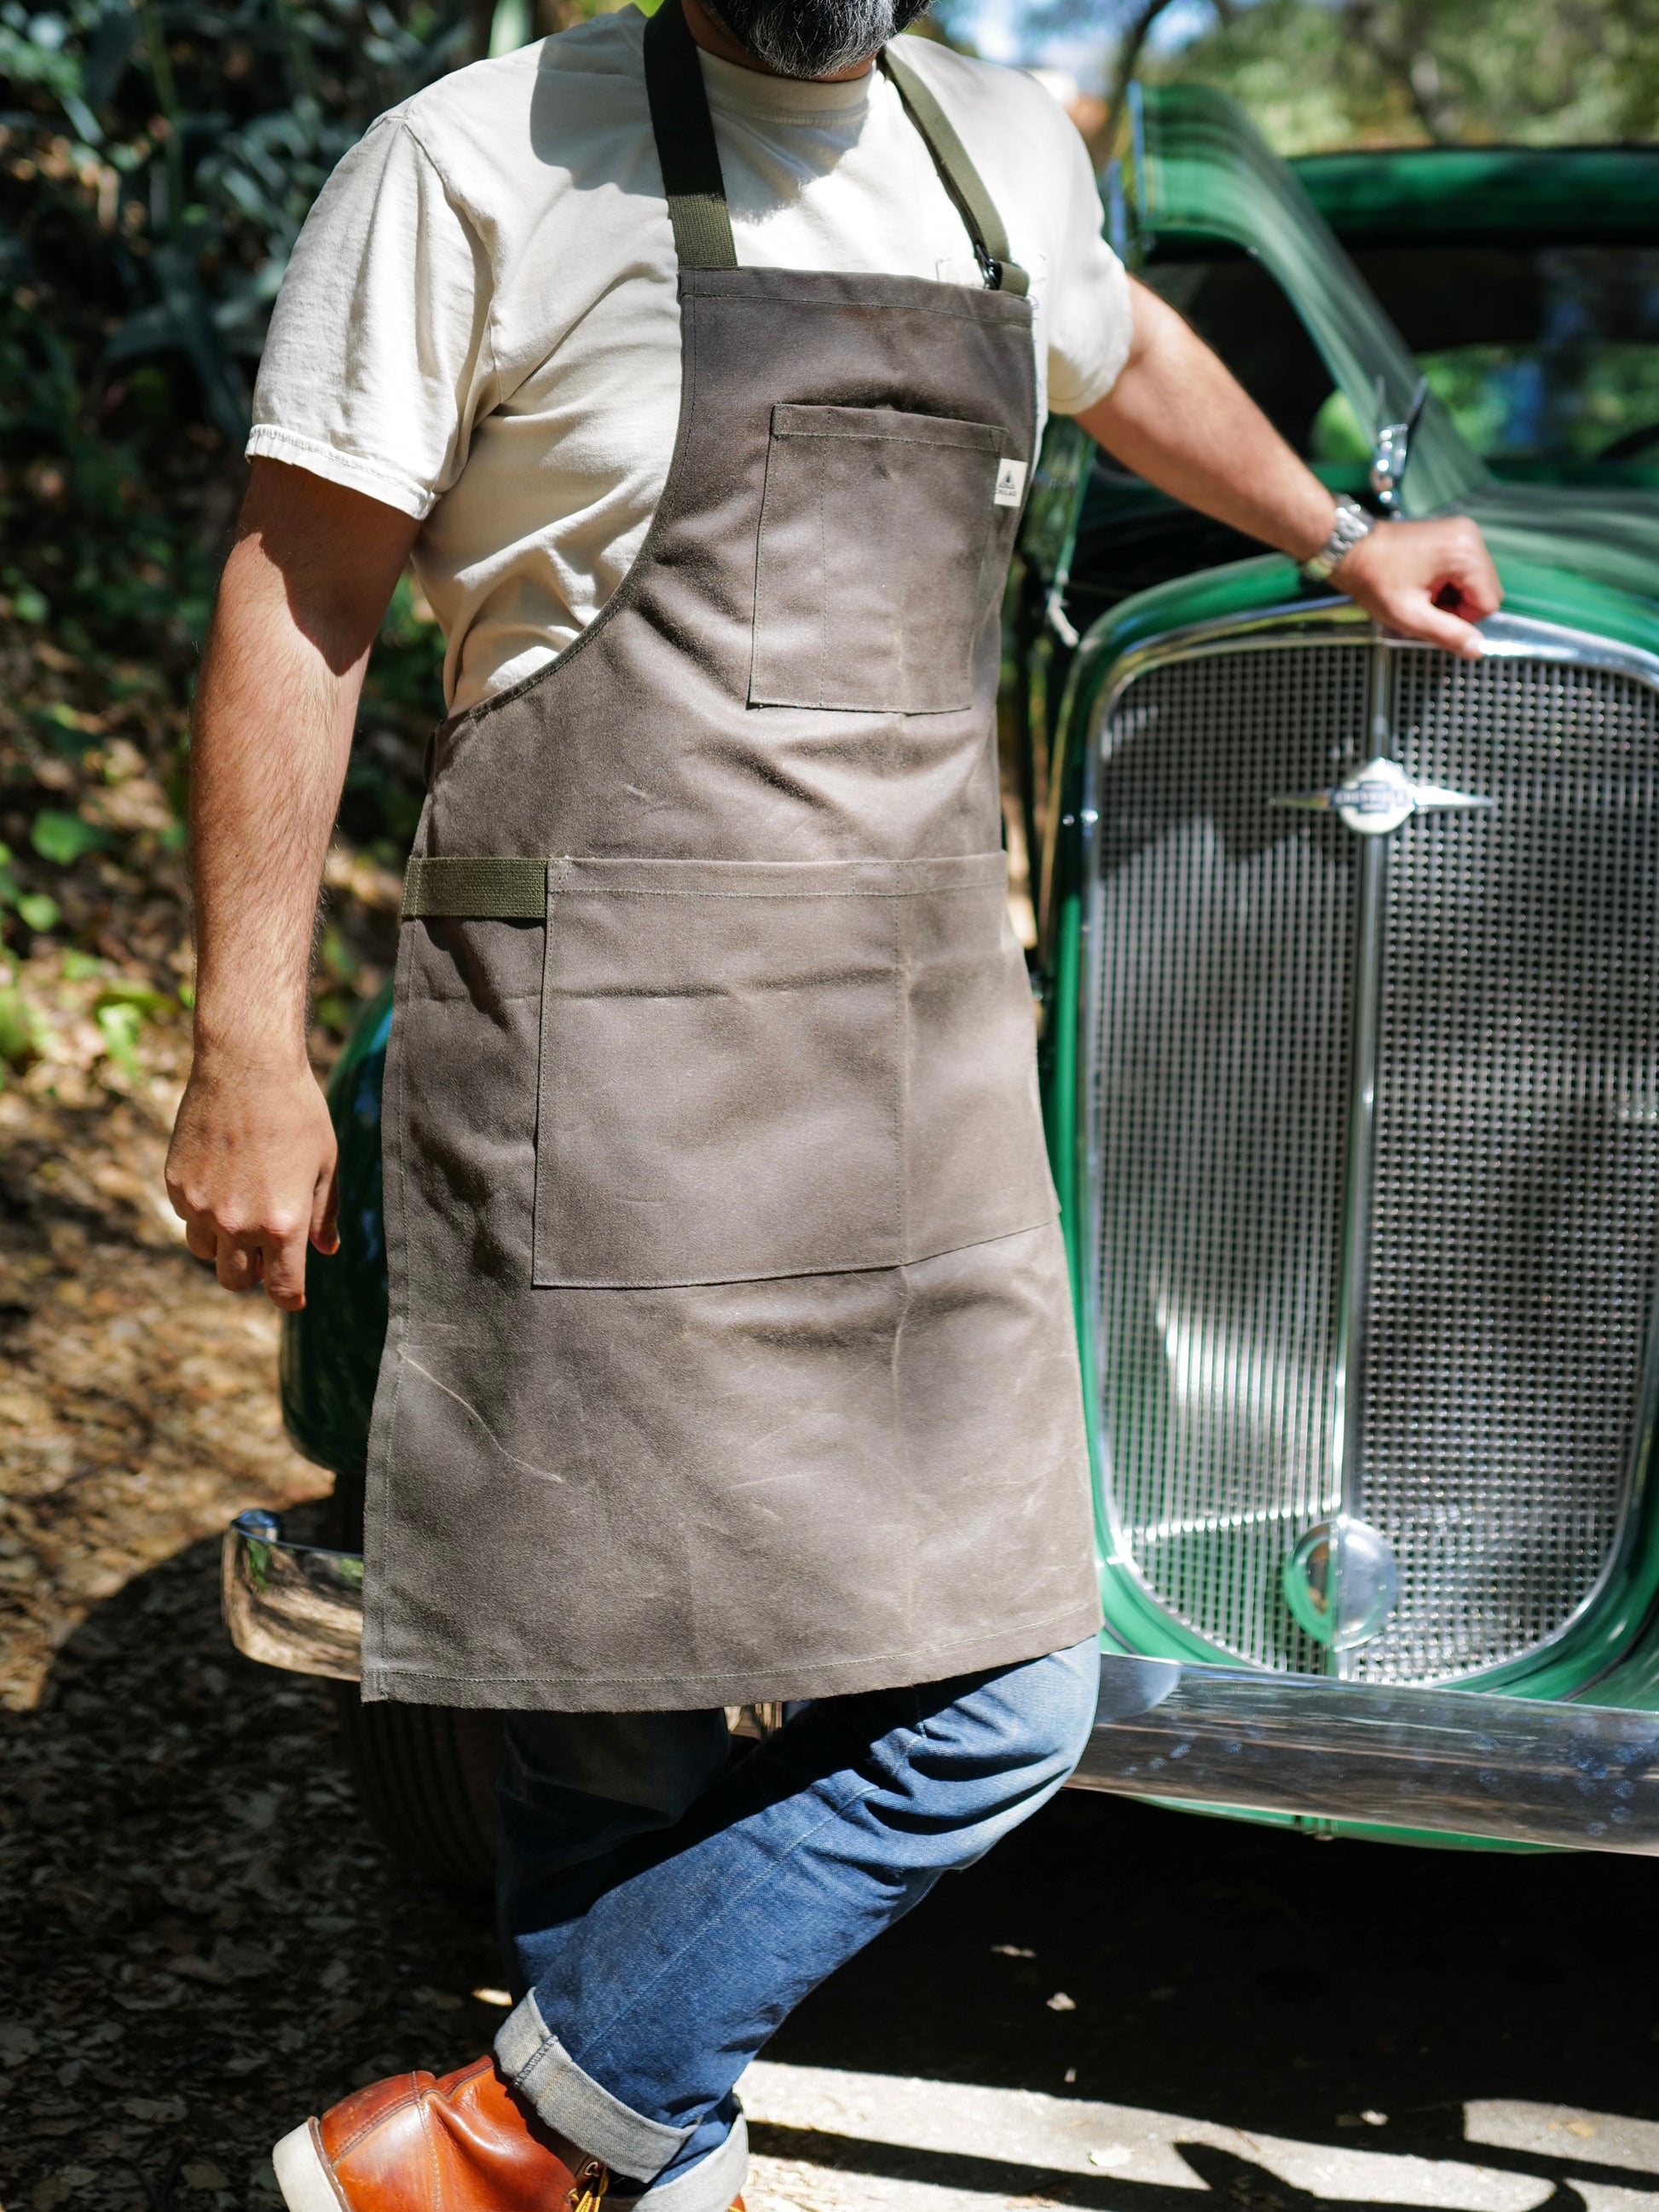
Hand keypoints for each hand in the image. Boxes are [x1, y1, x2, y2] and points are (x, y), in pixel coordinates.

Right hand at [166, 1051, 339, 1309]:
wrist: (247, 1065)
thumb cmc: (298, 1112)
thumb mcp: (325, 1164)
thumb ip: (323, 1214)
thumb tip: (327, 1251)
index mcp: (282, 1224)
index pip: (282, 1289)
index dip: (291, 1297)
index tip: (295, 1295)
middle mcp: (236, 1223)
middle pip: (237, 1282)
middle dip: (255, 1274)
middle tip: (268, 1250)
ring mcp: (200, 1206)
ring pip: (206, 1254)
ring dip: (224, 1246)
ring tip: (242, 1210)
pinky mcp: (176, 1184)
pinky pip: (187, 1218)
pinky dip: (202, 1214)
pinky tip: (221, 1180)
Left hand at [1332, 515, 1501, 659]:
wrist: (1351, 550)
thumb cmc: (1374, 579)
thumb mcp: (1409, 615)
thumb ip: (1448, 634)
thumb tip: (1478, 650)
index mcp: (1465, 552)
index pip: (1488, 603)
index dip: (1461, 618)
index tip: (1430, 612)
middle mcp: (1470, 536)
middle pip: (1486, 591)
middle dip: (1458, 606)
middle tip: (1424, 603)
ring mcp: (1463, 532)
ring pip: (1477, 583)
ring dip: (1452, 595)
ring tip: (1422, 591)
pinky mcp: (1454, 533)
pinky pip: (1466, 570)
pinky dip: (1449, 583)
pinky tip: (1424, 581)